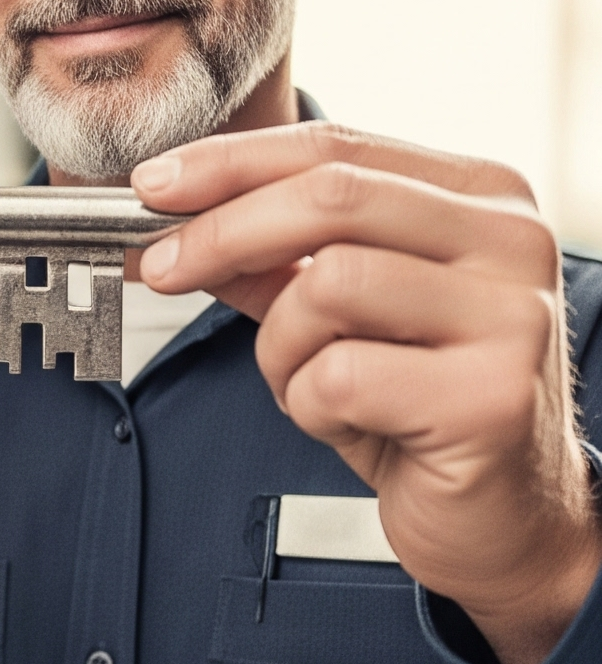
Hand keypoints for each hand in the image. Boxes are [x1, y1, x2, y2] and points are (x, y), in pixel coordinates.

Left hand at [133, 121, 601, 663]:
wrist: (500, 516)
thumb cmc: (415, 404)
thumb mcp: (336, 315)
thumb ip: (270, 260)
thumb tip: (169, 219)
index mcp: (482, 196)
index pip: (336, 146)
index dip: (230, 162)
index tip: (150, 185)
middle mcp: (511, 241)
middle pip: (331, 198)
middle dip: (221, 232)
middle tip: (157, 266)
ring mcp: (512, 315)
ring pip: (329, 286)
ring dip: (280, 345)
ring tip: (305, 383)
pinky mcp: (490, 396)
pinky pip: (340, 375)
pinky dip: (308, 403)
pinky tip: (347, 423)